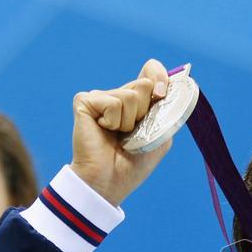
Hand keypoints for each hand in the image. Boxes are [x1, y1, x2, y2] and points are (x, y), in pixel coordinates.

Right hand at [70, 59, 172, 205]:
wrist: (110, 181)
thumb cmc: (134, 163)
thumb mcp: (161, 134)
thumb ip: (166, 109)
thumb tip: (163, 87)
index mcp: (138, 101)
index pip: (151, 70)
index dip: (160, 77)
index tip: (161, 94)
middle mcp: (118, 95)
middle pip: (143, 84)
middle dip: (145, 112)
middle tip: (132, 132)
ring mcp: (101, 97)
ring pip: (129, 95)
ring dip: (129, 122)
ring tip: (118, 136)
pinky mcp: (85, 101)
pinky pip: (111, 102)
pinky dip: (113, 121)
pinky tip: (103, 130)